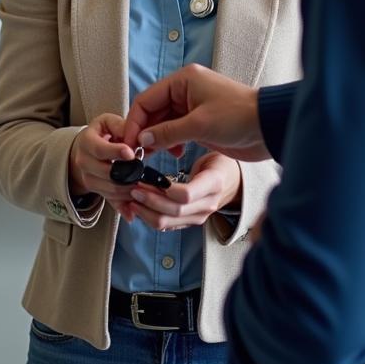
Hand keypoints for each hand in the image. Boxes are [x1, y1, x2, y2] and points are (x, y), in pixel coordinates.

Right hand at [68, 113, 136, 204]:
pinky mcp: (96, 191)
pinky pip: (112, 201)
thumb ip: (120, 126)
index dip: (115, 152)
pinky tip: (136, 204)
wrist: (86, 149)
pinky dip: (125, 204)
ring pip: (110, 189)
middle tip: (144, 171)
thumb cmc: (102, 133)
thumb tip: (133, 137)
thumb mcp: (108, 122)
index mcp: (86, 142)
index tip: (131, 154)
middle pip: (106, 173)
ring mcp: (88, 179)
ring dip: (129, 188)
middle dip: (127, 174)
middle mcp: (83, 162)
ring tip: (144, 183)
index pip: (100, 149)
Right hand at [122, 64, 268, 161]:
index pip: (146, 99)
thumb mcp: (199, 124)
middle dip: (144, 132)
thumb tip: (143, 141)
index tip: (128, 143)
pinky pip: (176, 131)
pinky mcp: (200, 122)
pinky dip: (171, 142)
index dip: (134, 122)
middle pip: (153, 111)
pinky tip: (174, 153)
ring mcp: (192, 106)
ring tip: (151, 157)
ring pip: (163, 123)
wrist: (270, 127)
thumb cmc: (239, 116)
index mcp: (182, 80)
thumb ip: (168, 132)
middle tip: (136, 154)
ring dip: (157, 139)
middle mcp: (185, 90)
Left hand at [123, 152, 240, 230]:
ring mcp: (199, 216)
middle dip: (149, 201)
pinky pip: (168, 225)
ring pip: (168, 223)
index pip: (186, 195)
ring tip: (131, 197)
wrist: (233, 181)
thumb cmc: (218, 159)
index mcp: (214, 183)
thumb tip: (156, 138)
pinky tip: (138, 206)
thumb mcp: (209, 148)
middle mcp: (207, 205)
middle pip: (174, 212)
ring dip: (146, 212)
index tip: (143, 179)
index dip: (161, 190)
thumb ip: (187, 149)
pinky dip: (150, 217)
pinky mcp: (190, 221)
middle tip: (132, 188)